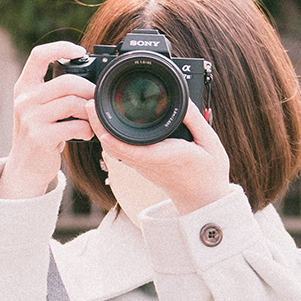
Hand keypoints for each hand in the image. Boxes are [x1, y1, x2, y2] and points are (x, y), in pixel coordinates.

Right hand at [0, 41, 95, 198]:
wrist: (24, 168)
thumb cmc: (39, 134)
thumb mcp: (37, 108)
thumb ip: (53, 91)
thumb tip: (90, 80)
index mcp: (24, 87)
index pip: (38, 56)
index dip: (60, 47)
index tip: (80, 51)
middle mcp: (24, 100)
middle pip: (66, 82)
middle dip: (89, 89)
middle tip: (97, 98)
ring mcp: (30, 119)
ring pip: (72, 103)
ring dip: (89, 111)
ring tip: (91, 119)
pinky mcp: (40, 137)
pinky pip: (74, 126)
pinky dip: (87, 130)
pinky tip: (86, 134)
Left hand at [91, 99, 233, 214]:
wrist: (204, 200)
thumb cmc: (209, 172)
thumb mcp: (211, 143)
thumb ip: (195, 120)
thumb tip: (181, 99)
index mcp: (168, 156)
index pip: (136, 151)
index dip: (117, 141)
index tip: (102, 128)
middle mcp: (150, 162)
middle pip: (117, 147)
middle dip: (100, 127)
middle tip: (89, 105)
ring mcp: (143, 166)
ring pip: (115, 149)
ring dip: (101, 130)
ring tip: (93, 108)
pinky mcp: (141, 166)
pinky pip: (120, 151)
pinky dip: (109, 135)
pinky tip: (106, 121)